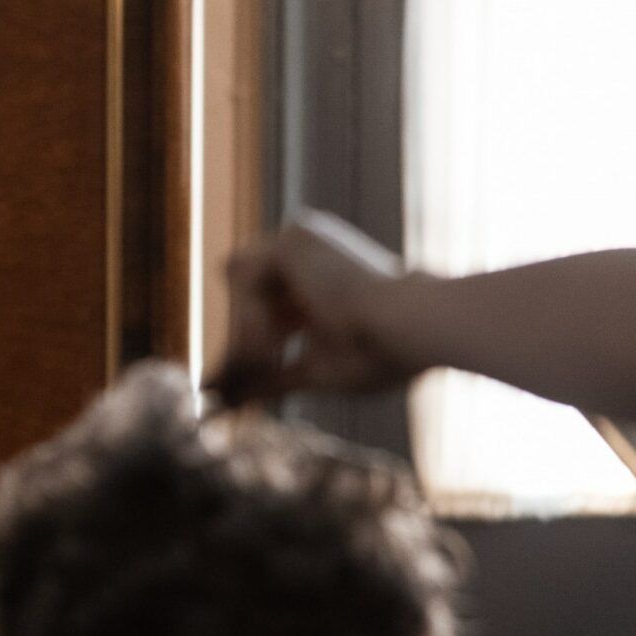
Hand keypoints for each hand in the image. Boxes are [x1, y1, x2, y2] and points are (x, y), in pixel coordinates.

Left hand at [216, 213, 414, 403]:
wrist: (414, 330)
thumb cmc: (380, 354)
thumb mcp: (313, 370)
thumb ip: (268, 378)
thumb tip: (222, 398)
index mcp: (324, 281)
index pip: (268, 309)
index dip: (247, 346)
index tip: (227, 385)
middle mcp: (311, 252)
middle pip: (247, 296)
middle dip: (238, 341)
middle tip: (225, 385)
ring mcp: (304, 238)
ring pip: (241, 285)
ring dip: (245, 332)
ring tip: (266, 364)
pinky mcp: (295, 237)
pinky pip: (245, 277)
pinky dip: (251, 316)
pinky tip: (276, 345)